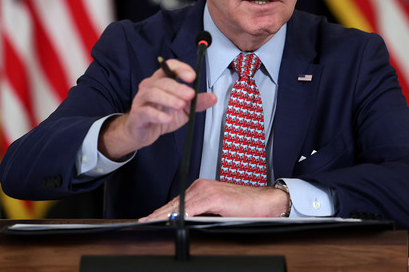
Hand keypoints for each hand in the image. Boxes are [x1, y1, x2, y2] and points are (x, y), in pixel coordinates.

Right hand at [99, 59, 216, 159]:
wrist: (143, 133)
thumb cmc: (161, 116)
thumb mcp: (184, 110)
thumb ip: (197, 102)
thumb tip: (213, 97)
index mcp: (161, 81)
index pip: (169, 67)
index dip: (180, 69)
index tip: (192, 77)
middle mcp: (149, 86)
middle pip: (162, 81)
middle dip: (178, 87)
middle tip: (190, 95)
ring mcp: (141, 100)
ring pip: (152, 93)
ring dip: (168, 98)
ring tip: (181, 105)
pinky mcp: (137, 115)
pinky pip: (146, 111)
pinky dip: (158, 115)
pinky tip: (169, 119)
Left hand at [140, 179, 289, 220]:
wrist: (266, 202)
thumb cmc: (246, 207)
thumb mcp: (218, 210)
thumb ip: (201, 212)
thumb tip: (185, 222)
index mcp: (202, 188)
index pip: (176, 201)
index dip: (161, 211)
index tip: (148, 219)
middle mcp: (202, 186)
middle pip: (174, 203)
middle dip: (157, 214)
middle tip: (143, 222)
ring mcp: (207, 190)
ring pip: (180, 205)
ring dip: (164, 215)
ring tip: (150, 223)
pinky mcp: (214, 197)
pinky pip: (193, 208)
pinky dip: (181, 214)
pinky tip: (172, 221)